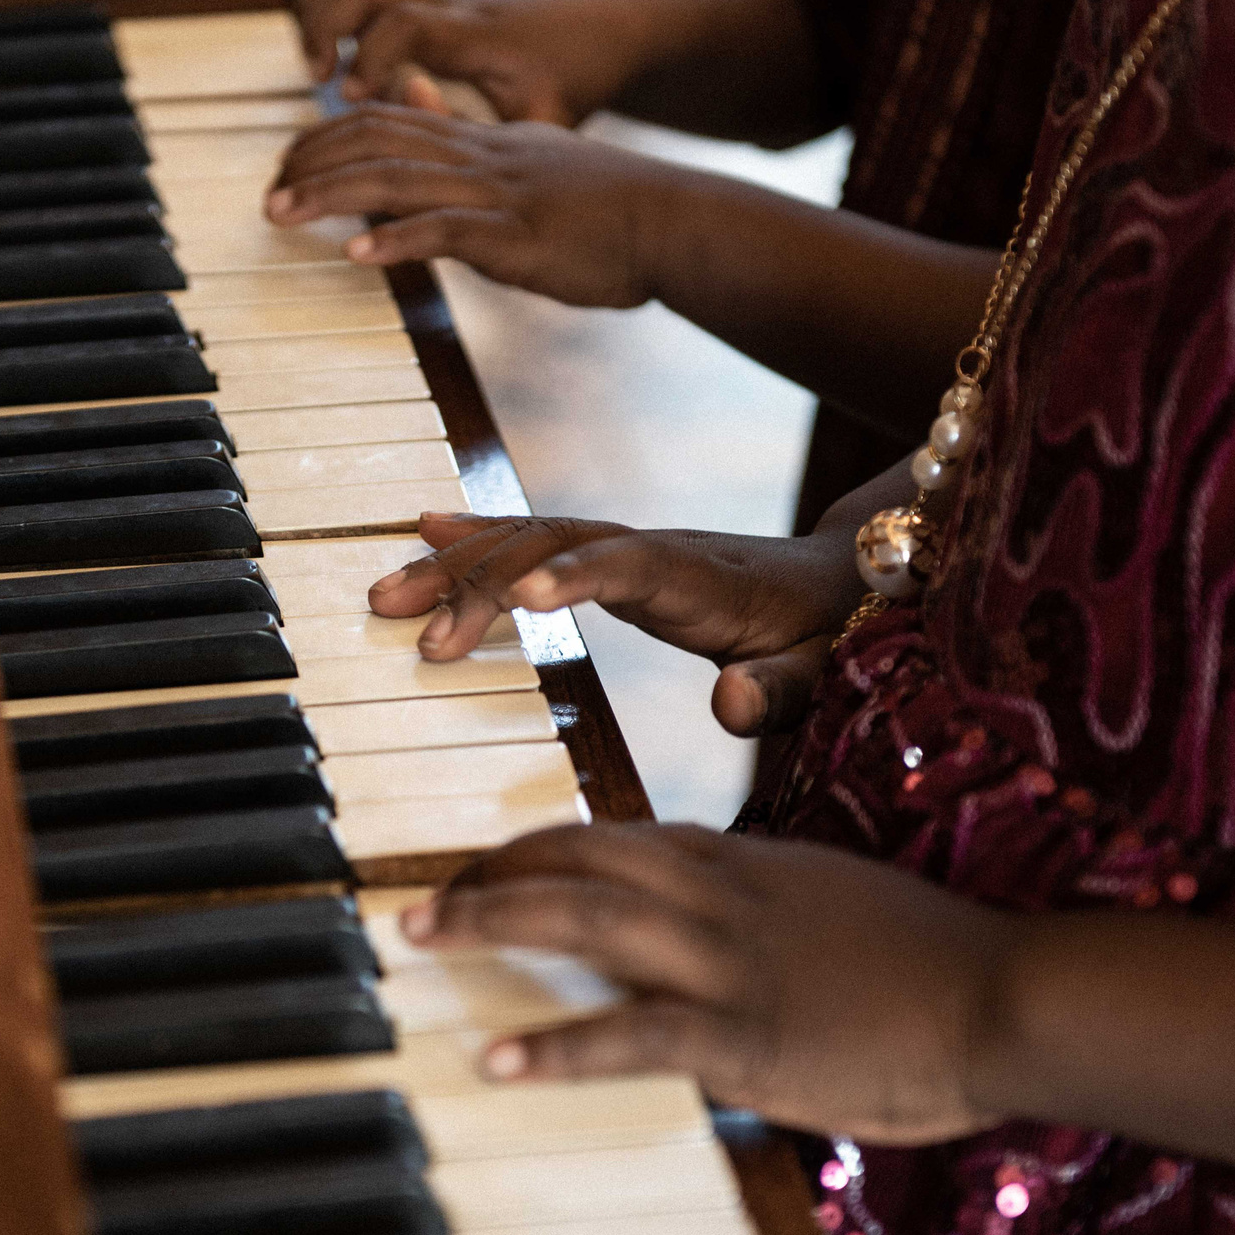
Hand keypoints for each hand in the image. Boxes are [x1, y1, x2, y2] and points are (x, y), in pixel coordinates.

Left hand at [266, 104, 678, 306]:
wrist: (675, 222)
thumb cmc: (607, 207)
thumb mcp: (530, 158)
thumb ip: (466, 135)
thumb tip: (410, 97)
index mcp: (484, 141)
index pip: (389, 121)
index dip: (329, 138)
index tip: (288, 165)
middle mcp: (484, 156)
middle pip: (378, 142)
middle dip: (314, 164)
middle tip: (268, 193)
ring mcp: (501, 194)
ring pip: (400, 179)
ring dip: (333, 197)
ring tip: (283, 213)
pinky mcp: (521, 237)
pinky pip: (449, 232)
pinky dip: (399, 238)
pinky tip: (358, 251)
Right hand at [293, 0, 638, 123]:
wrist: (614, 18)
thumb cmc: (583, 74)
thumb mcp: (550, 119)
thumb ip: (498, 143)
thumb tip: (440, 160)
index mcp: (476, 37)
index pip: (405, 22)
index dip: (369, 54)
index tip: (350, 95)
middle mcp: (452, 5)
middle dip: (325, 22)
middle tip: (317, 78)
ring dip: (323, 6)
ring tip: (317, 64)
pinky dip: (339, 3)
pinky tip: (340, 52)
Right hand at [369, 512, 867, 735]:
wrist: (851, 582)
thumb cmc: (838, 637)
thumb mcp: (824, 673)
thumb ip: (783, 692)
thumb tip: (732, 703)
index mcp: (702, 581)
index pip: (629, 568)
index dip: (576, 577)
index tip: (520, 599)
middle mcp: (652, 550)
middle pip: (551, 546)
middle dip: (477, 580)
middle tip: (410, 628)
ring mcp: (626, 548)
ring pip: (528, 539)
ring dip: (456, 563)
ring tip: (384, 593)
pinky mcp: (611, 558)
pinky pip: (534, 539)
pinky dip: (477, 536)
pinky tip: (423, 530)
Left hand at [405, 824, 1012, 1145]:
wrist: (1011, 994)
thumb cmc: (938, 967)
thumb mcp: (837, 913)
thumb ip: (768, 915)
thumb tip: (713, 944)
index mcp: (747, 864)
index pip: (619, 836)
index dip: (540, 847)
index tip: (487, 865)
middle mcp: (724, 896)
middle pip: (580, 859)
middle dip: (489, 873)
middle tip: (416, 897)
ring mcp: (731, 961)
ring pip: (586, 918)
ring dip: (491, 922)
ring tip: (420, 937)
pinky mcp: (746, 1034)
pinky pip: (632, 1032)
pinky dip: (557, 1042)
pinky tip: (498, 1054)